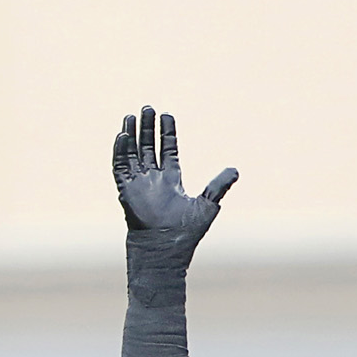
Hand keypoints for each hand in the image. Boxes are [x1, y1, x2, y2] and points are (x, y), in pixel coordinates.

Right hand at [113, 106, 237, 239]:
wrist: (166, 248)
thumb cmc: (186, 232)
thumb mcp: (207, 204)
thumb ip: (219, 186)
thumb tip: (236, 170)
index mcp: (171, 180)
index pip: (168, 150)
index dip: (167, 133)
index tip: (166, 116)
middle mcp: (153, 179)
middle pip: (148, 147)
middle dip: (147, 129)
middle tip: (147, 109)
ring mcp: (138, 184)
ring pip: (132, 153)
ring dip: (131, 135)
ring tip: (131, 116)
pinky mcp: (126, 190)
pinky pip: (120, 166)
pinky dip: (120, 151)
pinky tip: (122, 135)